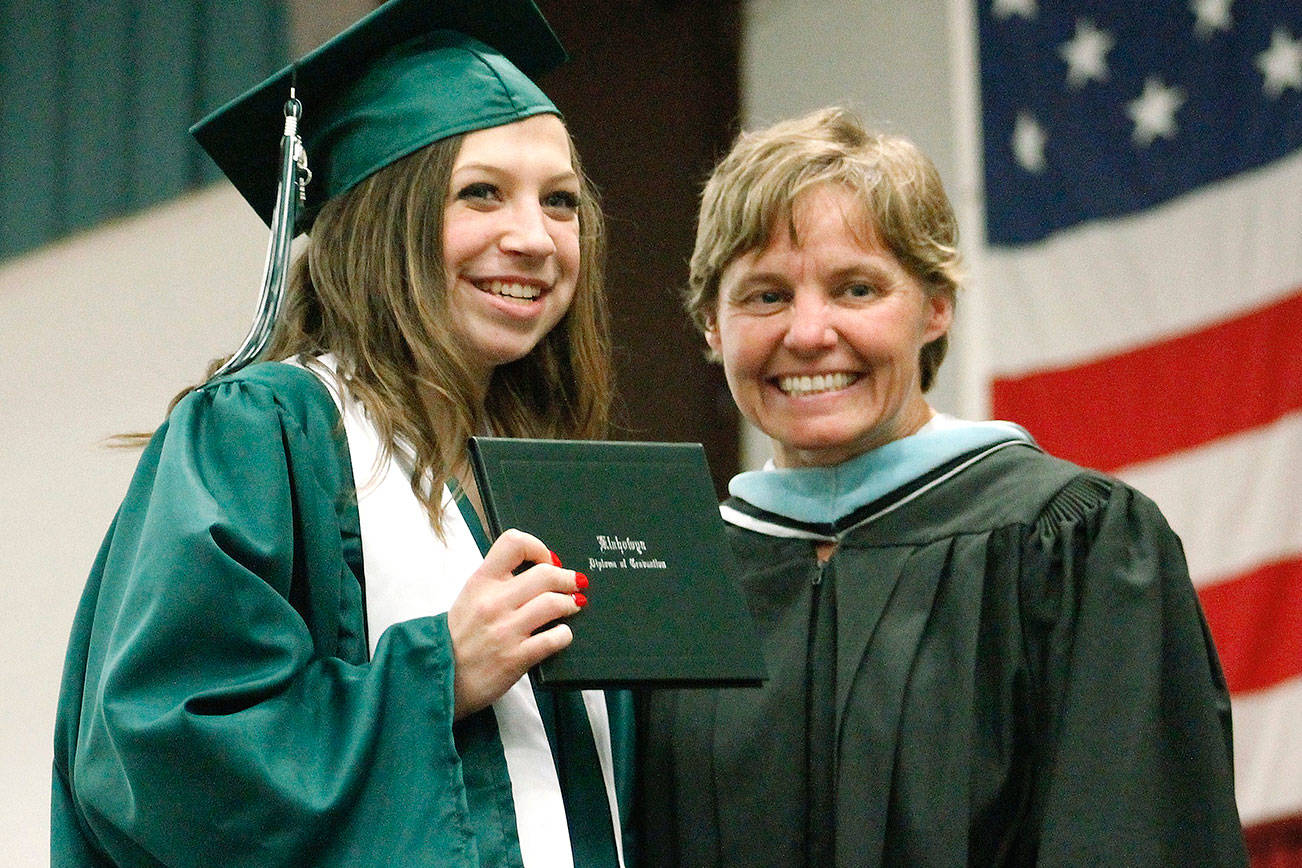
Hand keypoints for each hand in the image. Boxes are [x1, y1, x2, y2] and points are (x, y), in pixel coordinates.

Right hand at [447, 529, 586, 718]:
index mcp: (480, 582)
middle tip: (574, 583)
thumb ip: (498, 582)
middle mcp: (493, 602)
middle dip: (567, 578)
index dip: (538, 548)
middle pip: (545, 573)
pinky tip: (562, 634)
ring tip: (572, 605)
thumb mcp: (470, 598)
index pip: (514, 543)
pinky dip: (565, 634)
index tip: (548, 560)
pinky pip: (554, 638)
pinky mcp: (516, 658)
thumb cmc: (459, 637)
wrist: (440, 678)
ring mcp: (505, 630)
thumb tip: (538, 570)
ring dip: (570, 603)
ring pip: (554, 603)